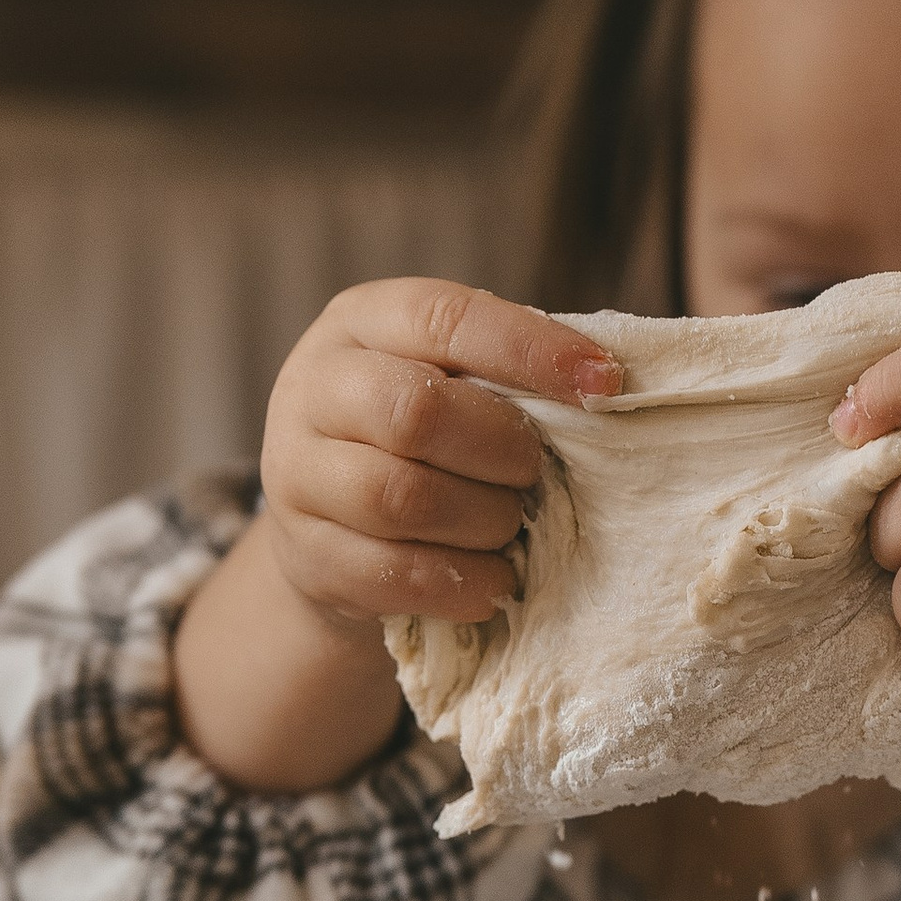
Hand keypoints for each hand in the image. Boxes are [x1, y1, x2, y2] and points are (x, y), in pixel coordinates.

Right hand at [257, 278, 621, 635]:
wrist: (332, 526)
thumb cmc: (420, 438)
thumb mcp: (451, 379)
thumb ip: (507, 372)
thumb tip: (604, 382)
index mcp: (361, 322)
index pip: (445, 319)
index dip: (530, 350)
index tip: (604, 384)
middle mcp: (314, 388)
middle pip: (416, 413)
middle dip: (501, 449)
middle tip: (533, 472)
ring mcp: (296, 475)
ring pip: (402, 499)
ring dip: (483, 520)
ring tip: (508, 527)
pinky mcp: (304, 556)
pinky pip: (391, 574)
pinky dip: (461, 582)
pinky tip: (494, 580)